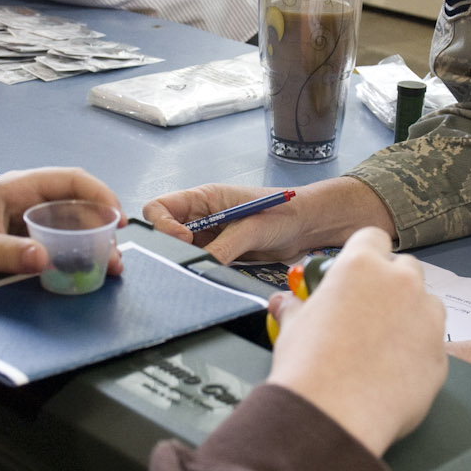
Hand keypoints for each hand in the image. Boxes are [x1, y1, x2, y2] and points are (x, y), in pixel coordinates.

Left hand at [0, 168, 123, 293]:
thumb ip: (10, 253)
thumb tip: (45, 258)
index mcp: (15, 188)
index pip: (70, 180)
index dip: (99, 194)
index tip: (116, 218)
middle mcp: (25, 200)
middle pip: (76, 204)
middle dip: (101, 225)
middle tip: (116, 252)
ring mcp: (25, 221)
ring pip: (70, 225)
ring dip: (91, 243)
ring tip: (108, 266)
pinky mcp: (22, 241)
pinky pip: (57, 243)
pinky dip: (74, 255)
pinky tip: (84, 270)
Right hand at [141, 176, 395, 264]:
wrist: (310, 226)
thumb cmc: (286, 211)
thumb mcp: (252, 228)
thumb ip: (225, 246)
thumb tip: (203, 264)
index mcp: (204, 197)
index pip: (160, 207)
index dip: (162, 224)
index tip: (182, 240)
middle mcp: (202, 215)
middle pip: (166, 231)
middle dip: (171, 247)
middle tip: (191, 258)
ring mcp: (210, 235)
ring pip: (182, 251)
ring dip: (188, 260)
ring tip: (207, 267)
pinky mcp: (221, 252)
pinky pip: (201, 263)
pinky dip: (203, 270)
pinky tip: (215, 273)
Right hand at [266, 227, 445, 456]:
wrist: (333, 416)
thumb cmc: (309, 367)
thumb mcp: (293, 328)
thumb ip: (295, 308)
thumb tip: (283, 303)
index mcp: (362, 266)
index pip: (373, 238)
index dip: (365, 253)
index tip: (357, 273)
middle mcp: (402, 284)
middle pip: (407, 268)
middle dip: (392, 284)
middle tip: (369, 312)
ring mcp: (428, 319)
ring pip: (428, 306)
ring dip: (411, 317)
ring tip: (382, 347)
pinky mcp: (441, 356)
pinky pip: (433, 346)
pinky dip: (418, 354)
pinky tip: (393, 375)